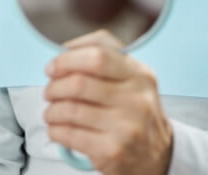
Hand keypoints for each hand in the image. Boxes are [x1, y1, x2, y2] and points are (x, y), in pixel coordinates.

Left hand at [43, 30, 172, 174]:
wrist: (157, 156)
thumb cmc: (135, 112)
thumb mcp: (132, 80)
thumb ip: (105, 59)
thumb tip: (64, 52)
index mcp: (140, 75)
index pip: (98, 54)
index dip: (67, 59)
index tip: (53, 67)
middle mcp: (137, 99)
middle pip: (79, 83)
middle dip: (54, 86)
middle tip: (49, 92)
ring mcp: (126, 126)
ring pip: (70, 110)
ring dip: (51, 110)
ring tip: (51, 112)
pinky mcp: (112, 151)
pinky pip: (69, 134)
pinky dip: (55, 130)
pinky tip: (57, 129)